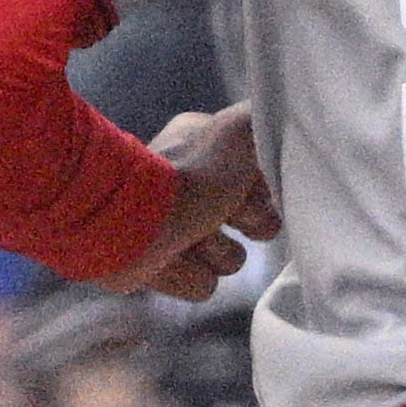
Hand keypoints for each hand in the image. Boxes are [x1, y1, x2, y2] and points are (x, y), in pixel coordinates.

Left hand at [116, 103, 267, 303]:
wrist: (129, 221)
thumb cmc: (190, 175)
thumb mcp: (238, 131)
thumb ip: (263, 122)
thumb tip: (276, 126)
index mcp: (206, 150)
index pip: (260, 176)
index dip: (264, 187)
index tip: (254, 187)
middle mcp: (193, 186)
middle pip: (253, 220)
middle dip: (246, 221)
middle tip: (228, 214)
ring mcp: (176, 229)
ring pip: (229, 257)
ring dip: (215, 251)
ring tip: (191, 237)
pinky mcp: (162, 268)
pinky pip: (202, 284)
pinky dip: (190, 274)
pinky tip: (172, 259)